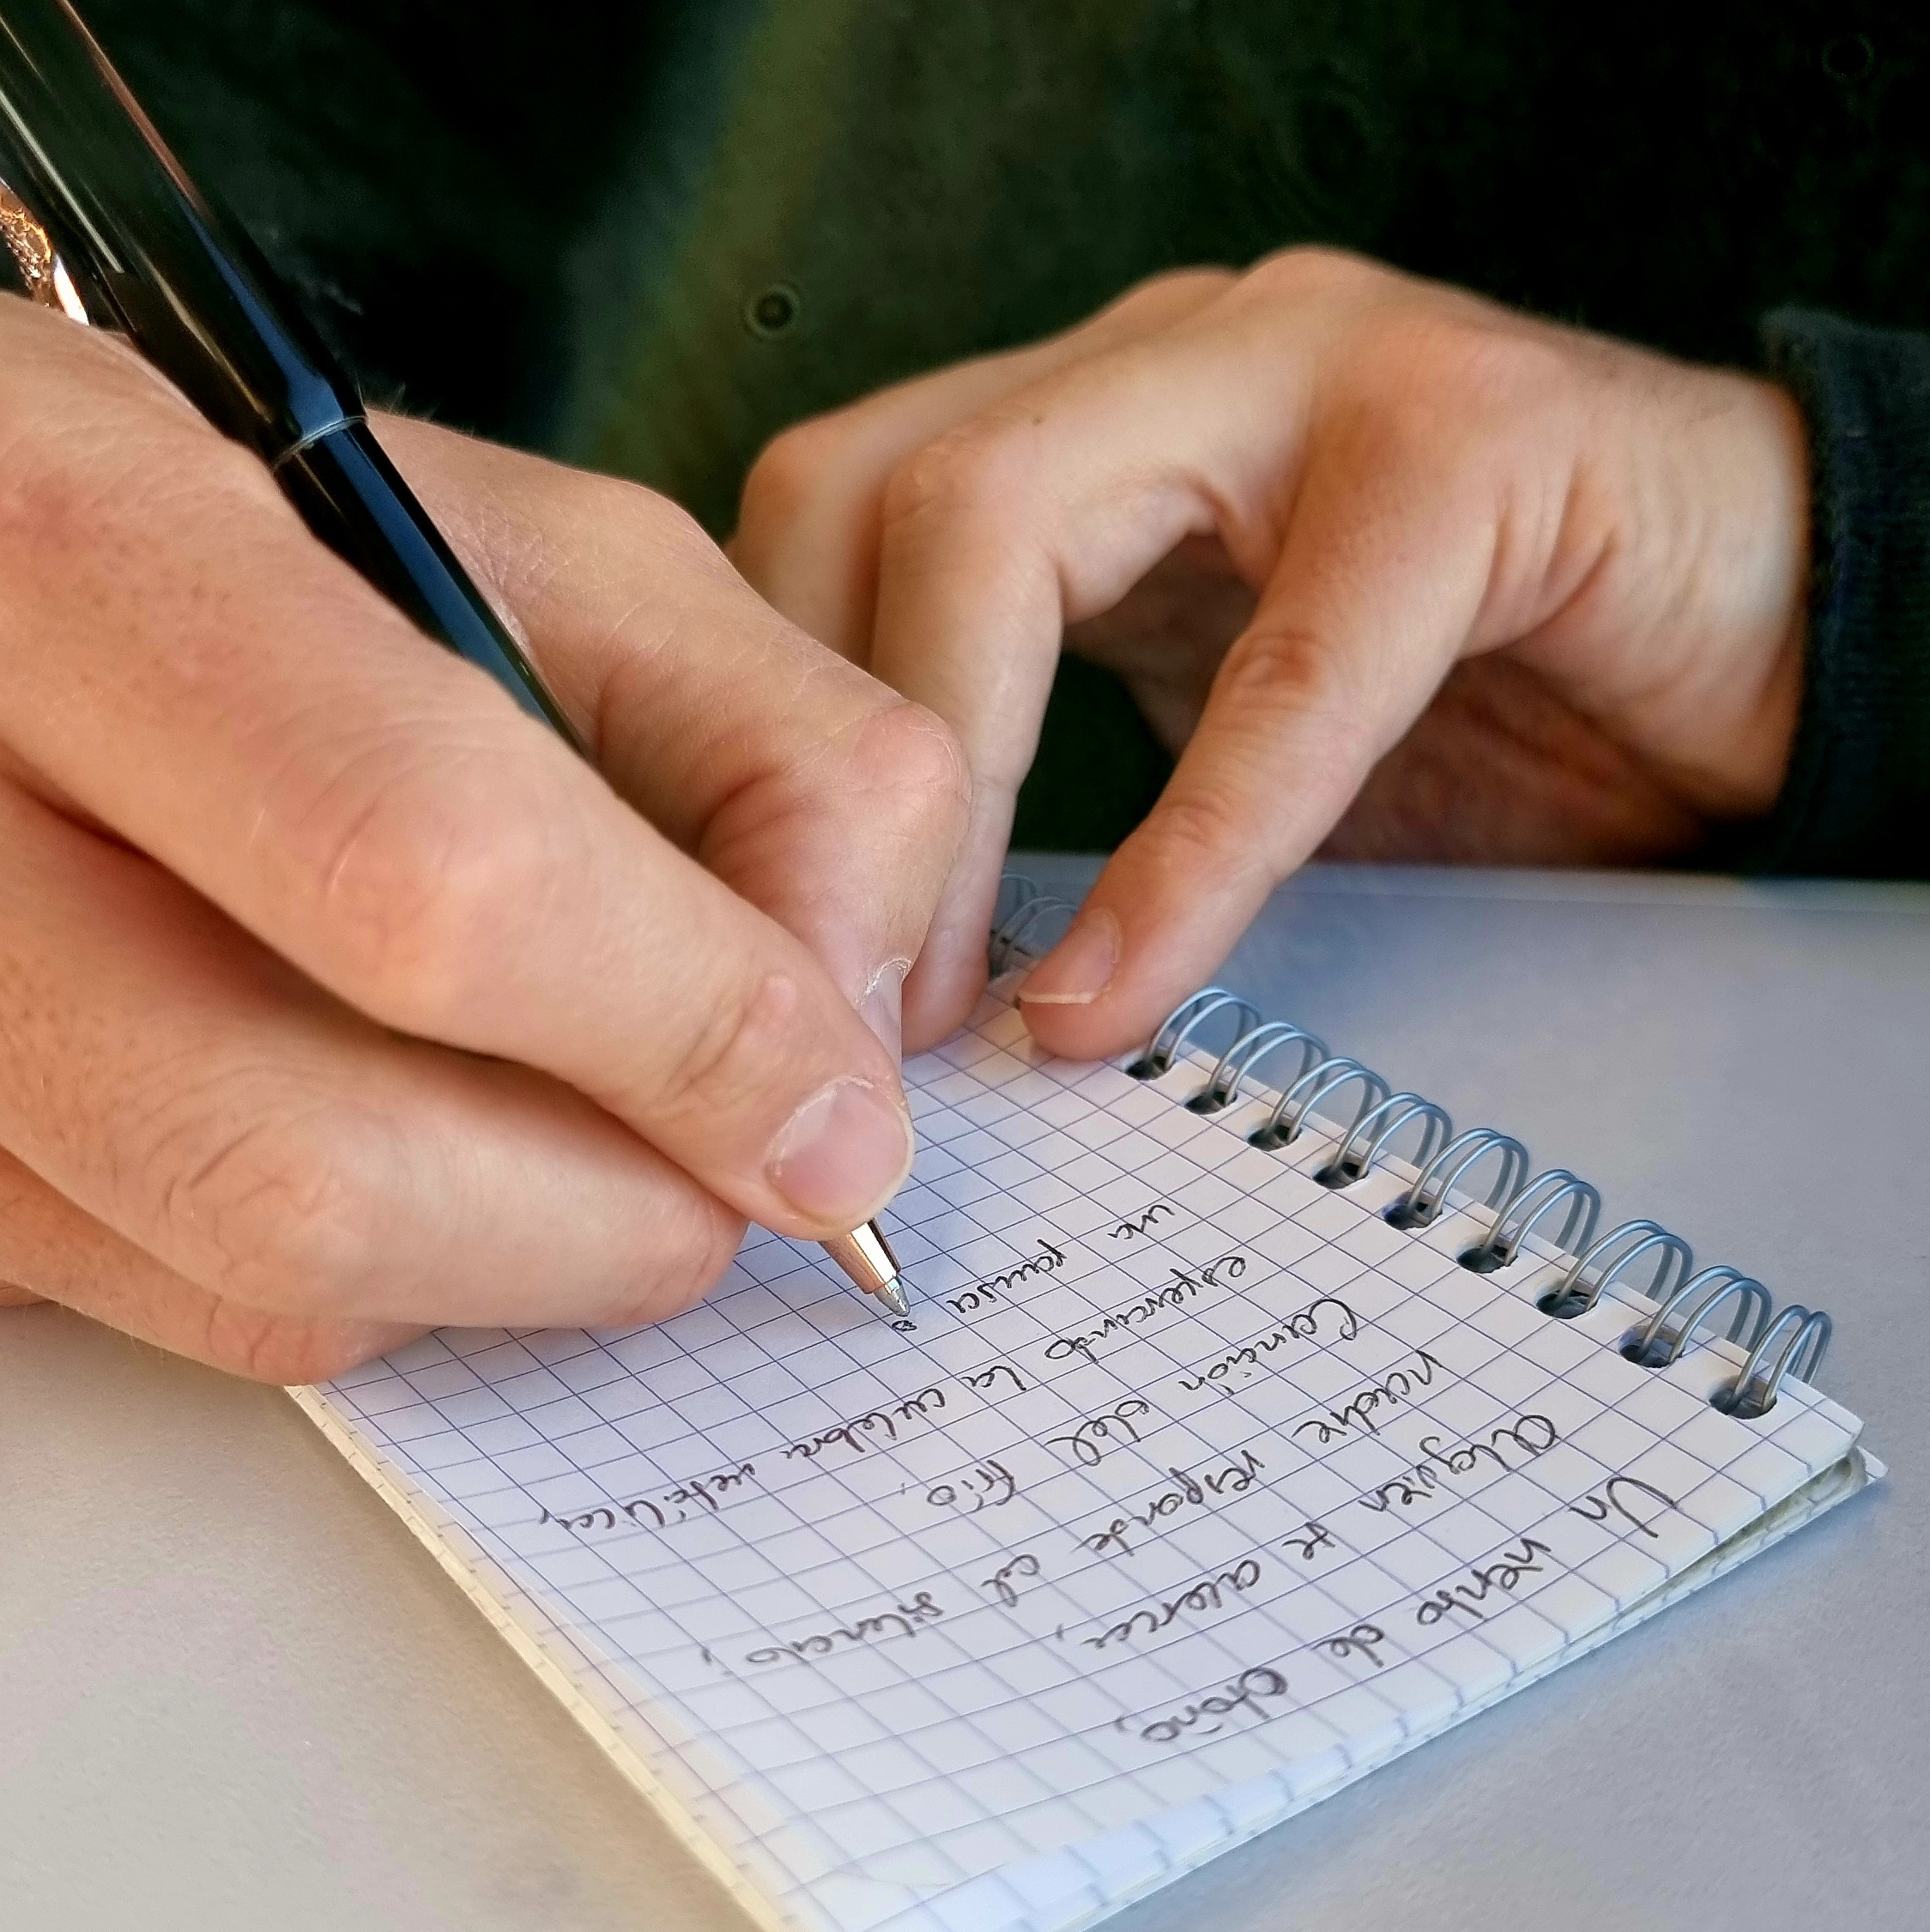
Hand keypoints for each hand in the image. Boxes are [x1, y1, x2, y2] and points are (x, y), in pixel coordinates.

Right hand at [0, 296, 963, 1379]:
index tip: (837, 1123)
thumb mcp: (587, 569)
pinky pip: (199, 1315)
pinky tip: (427, 1128)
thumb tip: (859, 1033)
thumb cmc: (308, 552)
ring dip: (520, 1258)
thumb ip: (784, 759)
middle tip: (736, 1170)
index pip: (432, 874)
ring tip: (590, 1125)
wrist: (18, 604)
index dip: (687, 1030)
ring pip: (264, 1284)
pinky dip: (388, 1266)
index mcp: (102, 566)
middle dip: (617, 1218)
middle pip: (319, 1170)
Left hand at [732, 249, 1807, 1056]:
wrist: (1759, 641)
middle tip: (829, 1004)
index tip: (769, 963)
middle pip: (861, 497)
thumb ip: (1063, 799)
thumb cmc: (1477, 711)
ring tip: (949, 1005)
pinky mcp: (1471, 448)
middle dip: (814, 773)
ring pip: (1005, 521)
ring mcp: (1307, 370)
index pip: (819, 525)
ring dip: (943, 790)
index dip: (758, 745)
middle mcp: (1159, 361)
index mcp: (1079, 422)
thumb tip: (890, 974)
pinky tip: (1120, 987)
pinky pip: (1283, 667)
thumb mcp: (1211, 744)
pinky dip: (1189, 852)